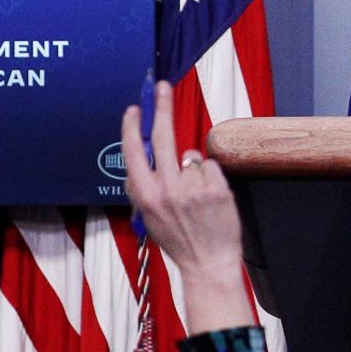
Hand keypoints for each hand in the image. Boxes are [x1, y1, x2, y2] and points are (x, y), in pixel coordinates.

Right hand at [121, 80, 253, 332]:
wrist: (208, 264)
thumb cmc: (178, 240)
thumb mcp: (149, 216)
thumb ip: (145, 186)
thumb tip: (144, 152)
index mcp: (146, 196)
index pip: (134, 152)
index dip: (132, 127)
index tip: (135, 109)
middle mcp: (168, 190)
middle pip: (163, 136)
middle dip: (161, 106)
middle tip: (161, 87)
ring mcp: (194, 189)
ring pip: (191, 156)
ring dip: (194, 169)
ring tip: (197, 198)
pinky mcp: (217, 190)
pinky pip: (211, 168)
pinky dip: (212, 179)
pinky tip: (211, 200)